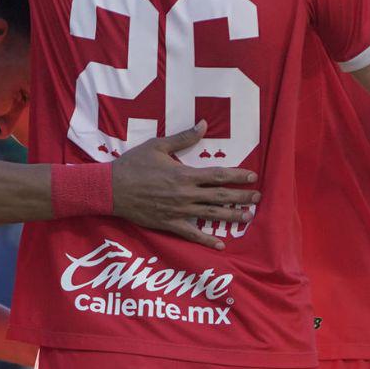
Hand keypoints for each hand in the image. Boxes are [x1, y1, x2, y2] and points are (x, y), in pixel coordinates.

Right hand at [110, 122, 259, 250]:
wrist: (111, 188)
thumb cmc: (133, 164)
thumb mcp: (157, 146)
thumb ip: (183, 138)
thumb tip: (203, 124)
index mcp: (184, 174)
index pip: (218, 175)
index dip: (237, 176)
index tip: (253, 176)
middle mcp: (186, 194)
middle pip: (220, 196)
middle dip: (241, 197)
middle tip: (258, 198)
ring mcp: (179, 211)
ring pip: (211, 215)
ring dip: (231, 216)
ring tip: (247, 217)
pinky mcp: (169, 223)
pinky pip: (192, 234)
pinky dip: (207, 240)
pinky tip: (221, 244)